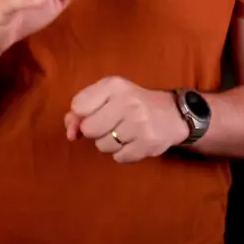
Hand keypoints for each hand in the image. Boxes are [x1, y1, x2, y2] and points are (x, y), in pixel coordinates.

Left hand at [64, 77, 189, 162]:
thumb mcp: (108, 95)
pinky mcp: (147, 144)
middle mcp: (127, 102)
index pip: (79, 106)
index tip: (90, 115)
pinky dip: (123, 153)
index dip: (79, 116)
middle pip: (89, 129)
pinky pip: (118, 157)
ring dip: (109, 143)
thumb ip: (83, 109)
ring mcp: (139, 124)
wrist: (173, 114)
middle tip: (110, 124)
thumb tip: (70, 132)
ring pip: (102, 146)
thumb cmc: (133, 103)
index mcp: (114, 85)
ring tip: (124, 132)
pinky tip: (133, 141)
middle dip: (95, 131)